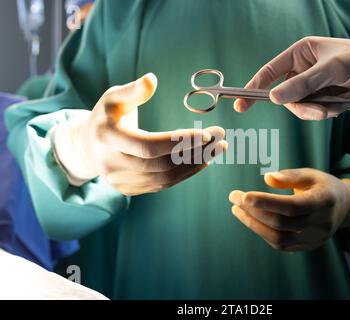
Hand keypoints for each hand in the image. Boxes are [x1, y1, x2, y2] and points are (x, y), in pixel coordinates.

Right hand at [53, 73, 226, 194]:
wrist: (88, 146)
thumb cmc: (106, 116)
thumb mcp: (114, 97)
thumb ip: (133, 90)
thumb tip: (152, 79)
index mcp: (106, 137)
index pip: (148, 145)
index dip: (179, 142)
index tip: (207, 134)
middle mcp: (111, 163)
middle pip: (161, 165)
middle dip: (195, 153)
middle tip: (220, 141)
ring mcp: (119, 181)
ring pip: (164, 179)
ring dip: (194, 166)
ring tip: (216, 151)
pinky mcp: (128, 190)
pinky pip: (161, 185)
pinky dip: (184, 174)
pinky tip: (201, 161)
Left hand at [229, 168, 349, 250]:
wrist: (343, 206)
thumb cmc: (322, 185)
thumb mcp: (310, 174)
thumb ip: (290, 176)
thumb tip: (267, 178)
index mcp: (325, 201)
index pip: (292, 206)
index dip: (267, 202)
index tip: (244, 195)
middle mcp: (322, 224)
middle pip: (281, 223)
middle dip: (254, 211)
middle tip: (234, 197)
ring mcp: (316, 239)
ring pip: (279, 238)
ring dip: (254, 225)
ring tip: (237, 210)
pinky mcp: (308, 247)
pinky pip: (281, 245)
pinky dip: (263, 233)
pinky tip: (251, 220)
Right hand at [234, 36, 349, 119]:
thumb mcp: (331, 69)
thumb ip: (302, 85)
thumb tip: (274, 98)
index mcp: (300, 53)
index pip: (270, 71)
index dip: (254, 87)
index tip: (240, 103)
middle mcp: (303, 70)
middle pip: (284, 95)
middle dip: (300, 104)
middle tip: (318, 109)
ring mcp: (312, 87)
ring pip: (298, 107)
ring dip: (315, 110)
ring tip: (334, 105)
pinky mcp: (322, 100)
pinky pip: (313, 113)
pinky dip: (325, 112)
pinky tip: (342, 103)